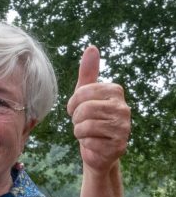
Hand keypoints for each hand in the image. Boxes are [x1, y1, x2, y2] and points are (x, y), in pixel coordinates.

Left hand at [66, 46, 130, 173]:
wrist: (98, 149)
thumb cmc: (90, 118)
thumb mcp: (86, 94)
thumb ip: (88, 73)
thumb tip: (91, 47)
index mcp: (115, 91)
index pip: (82, 92)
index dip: (72, 103)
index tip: (75, 109)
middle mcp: (123, 107)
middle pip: (84, 110)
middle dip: (76, 119)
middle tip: (82, 123)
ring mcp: (123, 127)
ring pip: (85, 126)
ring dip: (79, 132)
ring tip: (87, 132)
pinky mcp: (119, 145)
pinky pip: (89, 142)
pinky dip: (86, 144)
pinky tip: (93, 143)